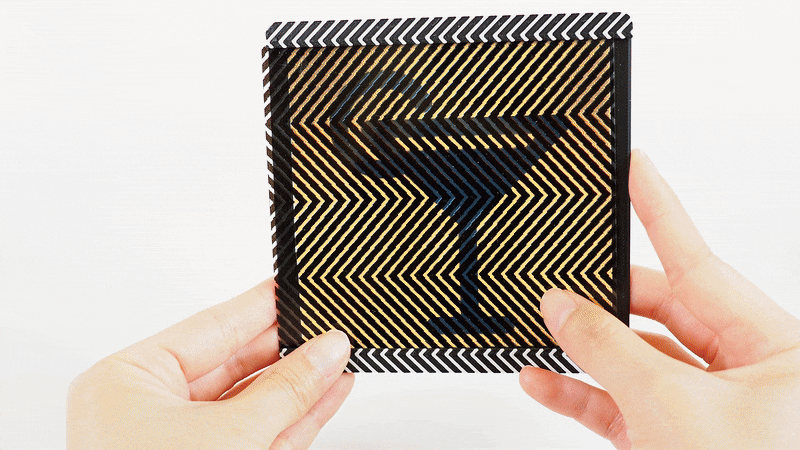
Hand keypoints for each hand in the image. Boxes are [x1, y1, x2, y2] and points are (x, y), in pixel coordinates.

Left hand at [67, 280, 353, 448]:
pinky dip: (296, 415)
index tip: (297, 287)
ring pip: (253, 401)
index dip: (260, 306)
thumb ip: (286, 390)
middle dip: (289, 348)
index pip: (209, 327)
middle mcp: (149, 410)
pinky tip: (328, 392)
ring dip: (300, 384)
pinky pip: (260, 431)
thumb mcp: (230, 437)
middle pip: (236, 364)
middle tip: (330, 326)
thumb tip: (327, 350)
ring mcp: (180, 443)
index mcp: (127, 383)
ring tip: (338, 358)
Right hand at [520, 149, 799, 448]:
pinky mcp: (674, 440)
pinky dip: (580, 393)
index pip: (697, 256)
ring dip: (582, 348)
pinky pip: (620, 403)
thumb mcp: (672, 408)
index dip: (658, 207)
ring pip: (633, 359)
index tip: (632, 167)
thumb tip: (562, 307)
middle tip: (558, 278)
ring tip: (538, 328)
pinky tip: (542, 380)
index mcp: (771, 345)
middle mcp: (742, 371)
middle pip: (658, 309)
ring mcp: (706, 408)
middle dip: (602, 297)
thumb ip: (608, 349)